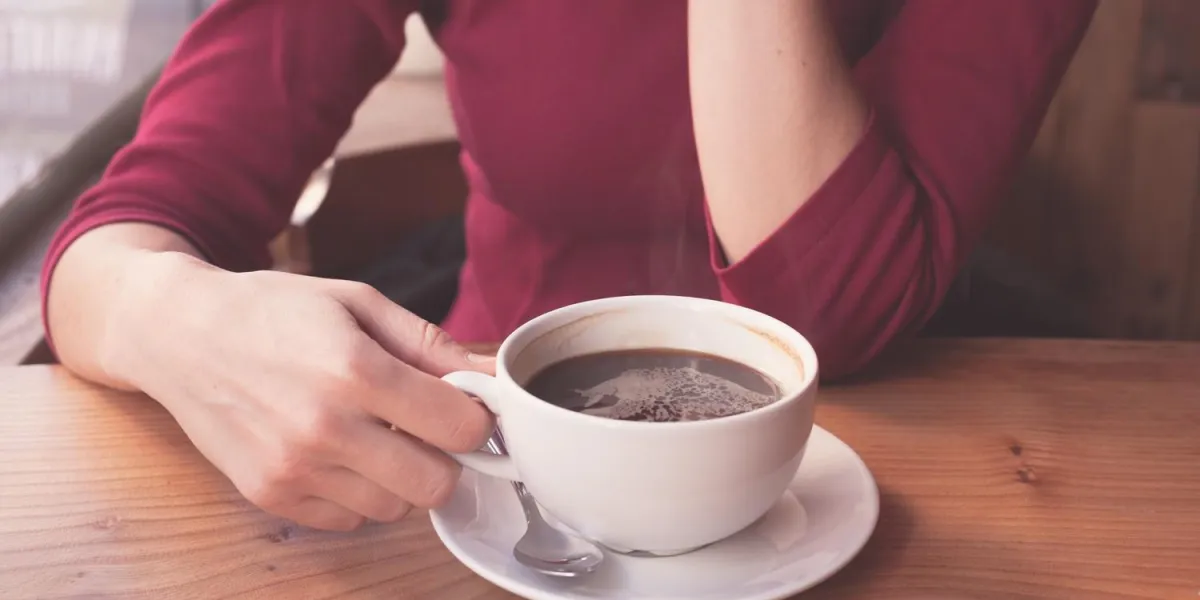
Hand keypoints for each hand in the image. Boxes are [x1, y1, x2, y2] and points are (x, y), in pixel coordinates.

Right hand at [105, 253, 493, 530]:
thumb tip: (491, 376)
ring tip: (374, 435)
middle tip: (425, 429)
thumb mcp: (357, 303)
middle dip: (445, 458)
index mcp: (356, 370)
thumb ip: (430, 344)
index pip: (460, 428)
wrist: (179, 334)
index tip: (462, 406)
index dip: (474, 417)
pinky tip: (339, 453)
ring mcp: (295, 469)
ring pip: (396, 508)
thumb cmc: (272, 311)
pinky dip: (359, 493)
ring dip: (401, 477)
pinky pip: (350, 519)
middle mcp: (325, 427)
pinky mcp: (271, 496)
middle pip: (437, 483)